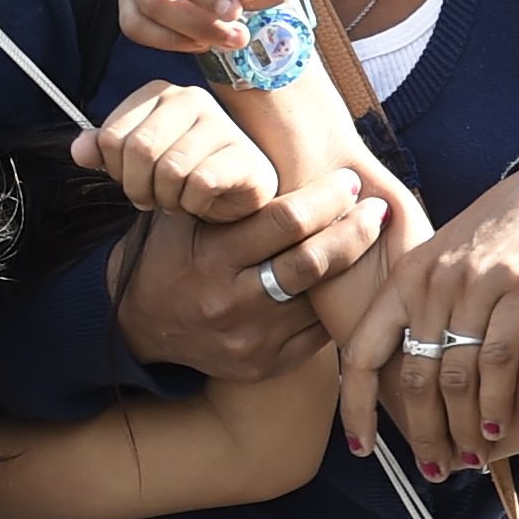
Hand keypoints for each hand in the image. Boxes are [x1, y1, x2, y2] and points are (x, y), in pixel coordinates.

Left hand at [79, 82, 276, 220]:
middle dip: (138, 186)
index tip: (131, 179)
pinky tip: (198, 201)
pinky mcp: (243, 155)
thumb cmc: (185, 170)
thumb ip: (105, 150)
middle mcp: (191, 99)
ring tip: (175, 200)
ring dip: (166, 198)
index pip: (112, 136)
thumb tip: (79, 150)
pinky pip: (200, 184)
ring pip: (170, 169)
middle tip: (149, 198)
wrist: (236, 191)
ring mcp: (221, 124)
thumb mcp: (138, 159)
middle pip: (139, 149)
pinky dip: (192, 203)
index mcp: (159, 93)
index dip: (114, 169)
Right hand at [114, 169, 389, 381]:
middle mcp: (232, 304)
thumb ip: (224, 192)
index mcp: (211, 259)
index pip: (284, 222)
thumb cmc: (171, 255)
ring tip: (373, 239)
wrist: (139, 325)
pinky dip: (336, 305)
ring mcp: (251, 341)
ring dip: (353, 268)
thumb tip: (283, 152)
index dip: (326, 198)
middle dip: (354, 231)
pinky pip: (317, 334)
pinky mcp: (266, 366)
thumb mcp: (182, 217)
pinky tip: (352, 282)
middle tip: (378, 209)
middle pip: (312, 263)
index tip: (350, 181)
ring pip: (321, 301)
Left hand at [342, 157, 518, 474]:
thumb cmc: (494, 238)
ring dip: (461, 429)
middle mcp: (435, 283)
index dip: (356, 409)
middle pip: (415, 379)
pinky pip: (500, 362)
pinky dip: (495, 404)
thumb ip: (420, 312)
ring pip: (457, 378)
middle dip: (422, 434)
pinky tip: (496, 429)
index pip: (362, 354)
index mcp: (405, 280)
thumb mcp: (442, 262)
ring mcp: (478, 286)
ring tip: (467, 458)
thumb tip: (406, 385)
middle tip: (433, 469)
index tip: (363, 449)